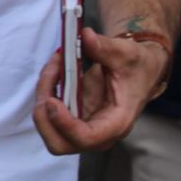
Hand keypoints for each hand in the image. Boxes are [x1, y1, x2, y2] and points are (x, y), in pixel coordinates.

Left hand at [31, 27, 168, 153]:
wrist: (138, 70)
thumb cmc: (136, 66)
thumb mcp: (127, 53)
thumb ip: (106, 48)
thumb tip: (86, 37)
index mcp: (117, 123)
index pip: (87, 138)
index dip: (65, 124)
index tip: (51, 101)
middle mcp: (98, 132)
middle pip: (59, 143)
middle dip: (44, 115)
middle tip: (48, 81)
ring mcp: (82, 126)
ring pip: (49, 127)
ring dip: (43, 96)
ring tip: (54, 65)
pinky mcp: (72, 117)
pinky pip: (48, 112)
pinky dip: (46, 90)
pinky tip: (55, 68)